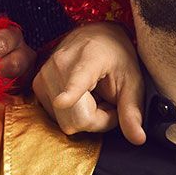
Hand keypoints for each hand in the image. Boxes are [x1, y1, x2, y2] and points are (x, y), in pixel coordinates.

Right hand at [32, 23, 145, 143]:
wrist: (95, 35)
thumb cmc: (116, 56)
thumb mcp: (132, 82)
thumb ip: (133, 112)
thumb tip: (138, 139)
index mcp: (88, 58)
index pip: (78, 80)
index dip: (70, 93)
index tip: (62, 100)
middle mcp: (60, 64)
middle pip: (77, 119)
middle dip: (98, 119)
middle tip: (107, 101)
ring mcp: (45, 74)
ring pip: (66, 121)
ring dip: (84, 116)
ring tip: (93, 95)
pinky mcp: (37, 84)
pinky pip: (57, 117)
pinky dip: (71, 113)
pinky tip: (79, 97)